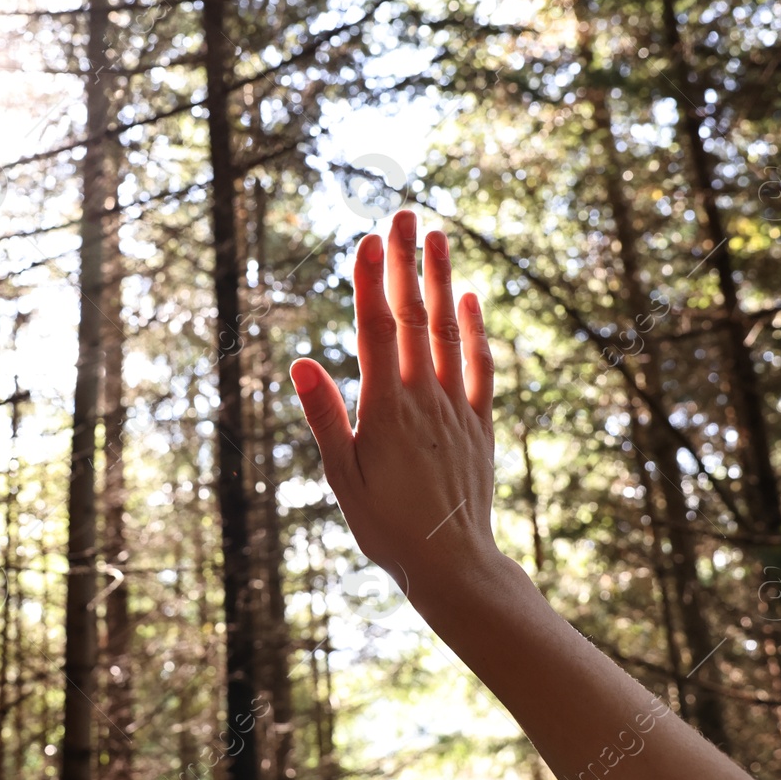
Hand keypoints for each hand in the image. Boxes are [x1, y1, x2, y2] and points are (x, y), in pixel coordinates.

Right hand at [289, 209, 506, 607]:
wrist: (452, 565)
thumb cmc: (385, 527)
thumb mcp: (341, 478)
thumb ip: (325, 417)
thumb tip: (301, 362)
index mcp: (386, 410)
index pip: (377, 331)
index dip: (372, 282)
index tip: (368, 239)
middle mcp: (425, 399)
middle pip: (413, 318)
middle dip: (405, 263)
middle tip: (401, 214)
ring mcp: (456, 408)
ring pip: (447, 332)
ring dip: (440, 281)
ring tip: (436, 235)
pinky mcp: (479, 424)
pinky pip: (479, 367)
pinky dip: (475, 329)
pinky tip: (469, 297)